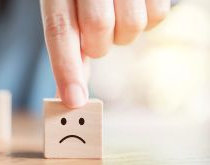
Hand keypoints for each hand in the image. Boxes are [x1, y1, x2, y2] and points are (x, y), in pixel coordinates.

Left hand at [40, 0, 170, 107]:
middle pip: (98, 30)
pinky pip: (158, 17)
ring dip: (123, 34)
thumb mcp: (66, 11)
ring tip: (116, 15)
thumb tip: (71, 96)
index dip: (66, 68)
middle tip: (96, 35)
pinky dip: (146, 20)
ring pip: (131, 26)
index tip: (74, 101)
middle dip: (98, 45)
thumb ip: (69, 48)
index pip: (60, 31)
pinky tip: (134, 6)